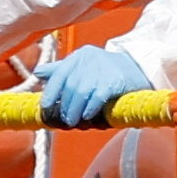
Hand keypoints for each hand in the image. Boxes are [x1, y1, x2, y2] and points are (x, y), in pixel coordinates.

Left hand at [36, 44, 154, 127]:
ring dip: (74, 110)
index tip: (45, 107)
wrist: (138, 67)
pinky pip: (97, 97)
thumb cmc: (106, 70)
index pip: (59, 74)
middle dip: (64, 105)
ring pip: (80, 92)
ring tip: (73, 121)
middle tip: (64, 119)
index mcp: (79, 56)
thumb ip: (61, 70)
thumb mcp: (83, 65)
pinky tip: (87, 116)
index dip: (50, 92)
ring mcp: (101, 70)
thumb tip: (38, 73)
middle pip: (69, 86)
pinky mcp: (114, 81)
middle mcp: (88, 60)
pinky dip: (90, 108)